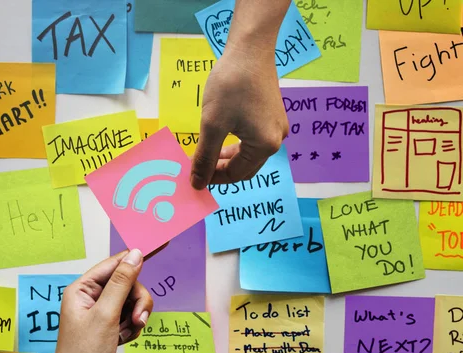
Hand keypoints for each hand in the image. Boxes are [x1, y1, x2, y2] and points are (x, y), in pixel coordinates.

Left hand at [38, 250, 151, 352]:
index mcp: (83, 289)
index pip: (115, 264)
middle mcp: (91, 298)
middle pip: (128, 284)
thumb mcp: (105, 315)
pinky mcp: (110, 329)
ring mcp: (101, 315)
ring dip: (136, 317)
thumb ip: (122, 283)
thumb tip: (135, 254)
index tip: (162, 244)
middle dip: (136, 301)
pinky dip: (132, 329)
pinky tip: (123, 341)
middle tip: (137, 319)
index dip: (136, 256)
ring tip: (129, 333)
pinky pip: (131, 318)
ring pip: (132, 302)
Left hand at [190, 46, 288, 188]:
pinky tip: (220, 138)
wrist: (249, 49)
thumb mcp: (212, 125)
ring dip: (227, 157)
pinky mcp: (273, 116)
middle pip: (246, 167)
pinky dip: (236, 144)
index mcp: (265, 146)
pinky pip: (253, 140)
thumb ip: (205, 158)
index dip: (213, 178)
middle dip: (221, 169)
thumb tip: (197, 184)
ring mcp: (277, 127)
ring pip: (249, 154)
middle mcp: (277, 140)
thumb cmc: (230, 86)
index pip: (237, 175)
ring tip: (207, 153)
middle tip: (198, 165)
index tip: (193, 174)